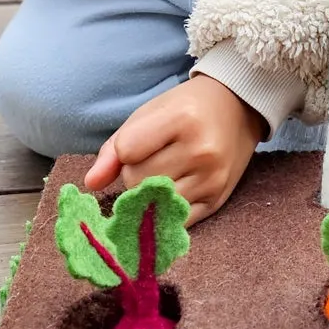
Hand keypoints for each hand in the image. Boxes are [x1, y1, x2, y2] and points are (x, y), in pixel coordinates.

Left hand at [85, 76, 265, 223]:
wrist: (238, 108)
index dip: (125, 150)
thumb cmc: (186, 108)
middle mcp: (200, 150)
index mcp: (181, 119)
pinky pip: (174, 220)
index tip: (140, 141)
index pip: (127, 151)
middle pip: (137, 181)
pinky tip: (173, 190)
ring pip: (152, 204)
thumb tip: (90, 184)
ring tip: (165, 171)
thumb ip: (114, 147)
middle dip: (135, 173)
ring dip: (148, 194)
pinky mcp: (217, 200)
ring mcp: (211, 178)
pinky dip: (165, 210)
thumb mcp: (149, 113)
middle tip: (154, 157)